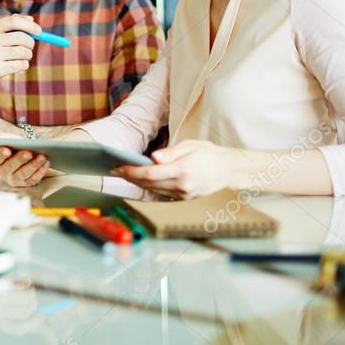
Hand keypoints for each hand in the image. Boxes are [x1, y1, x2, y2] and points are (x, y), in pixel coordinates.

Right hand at [0, 14, 40, 95]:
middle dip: (31, 43)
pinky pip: (21, 65)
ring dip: (28, 56)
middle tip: (29, 47)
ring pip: (23, 52)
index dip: (30, 25)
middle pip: (21, 37)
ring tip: (22, 58)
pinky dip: (23, 66)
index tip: (39, 31)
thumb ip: (12, 24)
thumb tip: (31, 19)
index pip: (14, 21)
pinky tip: (17, 67)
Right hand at [0, 145, 50, 187]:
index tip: (6, 149)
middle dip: (19, 160)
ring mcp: (14, 179)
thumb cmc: (12, 144)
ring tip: (41, 156)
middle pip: (10, 167)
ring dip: (33, 165)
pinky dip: (40, 171)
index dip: (0, 154)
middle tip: (28, 152)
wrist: (25, 149)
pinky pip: (33, 179)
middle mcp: (2, 172)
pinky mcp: (26, 183)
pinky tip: (45, 163)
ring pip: (23, 174)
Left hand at [110, 140, 238, 198]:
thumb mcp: (190, 146)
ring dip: (137, 183)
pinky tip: (140, 181)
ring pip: (153, 190)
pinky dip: (149, 188)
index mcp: (183, 170)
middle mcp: (182, 186)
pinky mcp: (184, 199)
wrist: (228, 170)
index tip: (118, 166)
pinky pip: (161, 194)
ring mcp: (183, 195)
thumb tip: (153, 158)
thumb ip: (171, 153)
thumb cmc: (209, 154)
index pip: (150, 173)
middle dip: (130, 177)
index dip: (131, 171)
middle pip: (148, 183)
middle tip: (115, 170)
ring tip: (124, 174)